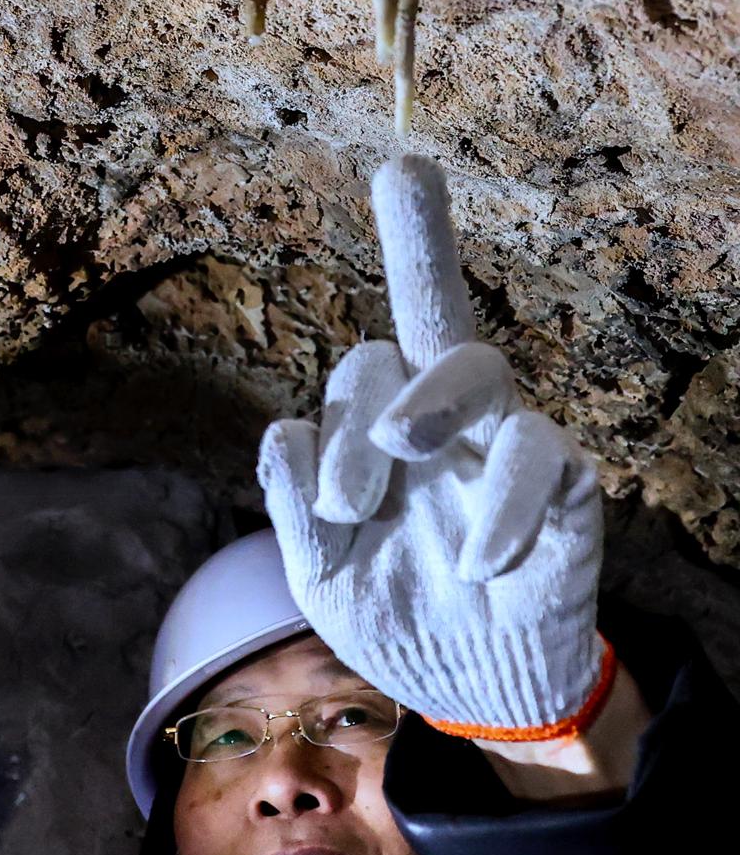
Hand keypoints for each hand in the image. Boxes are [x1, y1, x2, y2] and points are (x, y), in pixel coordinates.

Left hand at [258, 153, 612, 740]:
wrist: (466, 690)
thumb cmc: (386, 606)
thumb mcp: (319, 571)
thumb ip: (296, 509)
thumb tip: (287, 435)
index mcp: (382, 426)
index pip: (378, 344)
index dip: (408, 244)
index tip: (406, 163)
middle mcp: (445, 419)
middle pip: (436, 325)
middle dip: (406, 309)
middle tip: (364, 456)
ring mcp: (504, 450)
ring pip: (486, 372)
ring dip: (437, 402)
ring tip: (405, 452)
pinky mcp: (566, 496)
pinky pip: (546, 461)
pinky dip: (505, 504)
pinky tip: (477, 560)